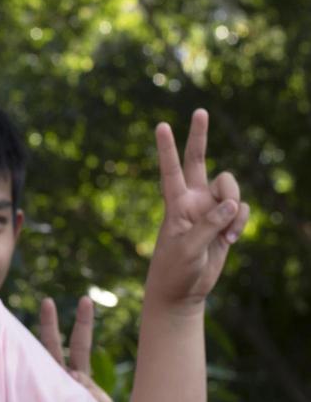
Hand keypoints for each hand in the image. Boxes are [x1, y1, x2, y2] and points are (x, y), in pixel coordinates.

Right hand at [39, 295, 113, 401]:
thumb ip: (93, 393)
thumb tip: (71, 379)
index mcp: (78, 378)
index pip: (79, 345)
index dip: (83, 323)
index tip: (85, 300)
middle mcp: (61, 380)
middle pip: (53, 346)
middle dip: (50, 324)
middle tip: (47, 300)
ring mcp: (50, 390)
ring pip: (44, 366)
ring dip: (38, 354)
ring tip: (35, 347)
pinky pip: (48, 391)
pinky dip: (57, 393)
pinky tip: (60, 400)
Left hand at [143, 109, 249, 311]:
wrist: (184, 290)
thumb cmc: (175, 269)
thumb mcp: (187, 248)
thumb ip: (208, 224)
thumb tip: (231, 203)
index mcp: (174, 204)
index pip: (170, 170)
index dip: (167, 148)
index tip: (160, 125)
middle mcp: (192, 199)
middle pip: (198, 160)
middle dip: (199, 136)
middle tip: (199, 111)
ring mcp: (210, 208)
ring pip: (230, 187)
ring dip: (235, 207)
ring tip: (227, 235)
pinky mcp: (225, 220)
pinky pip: (241, 210)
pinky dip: (240, 223)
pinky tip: (231, 241)